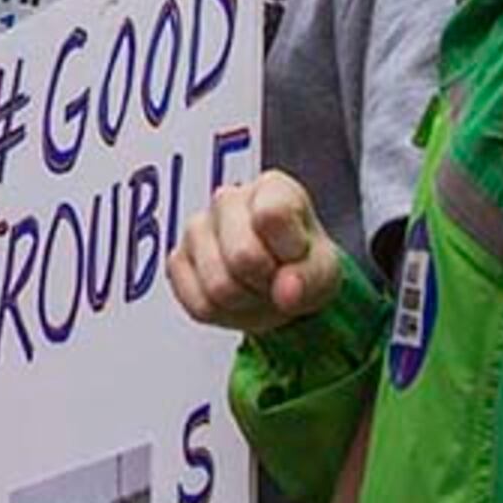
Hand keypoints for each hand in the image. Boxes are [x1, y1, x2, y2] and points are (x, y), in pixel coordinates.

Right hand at [165, 171, 340, 335]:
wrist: (280, 282)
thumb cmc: (301, 263)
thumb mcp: (325, 271)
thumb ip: (310, 278)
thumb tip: (285, 292)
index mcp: (271, 188)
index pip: (271, 216)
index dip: (287, 250)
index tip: (296, 255)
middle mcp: (228, 200)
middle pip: (242, 257)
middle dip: (265, 282)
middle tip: (276, 279)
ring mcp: (197, 228)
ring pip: (218, 285)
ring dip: (245, 301)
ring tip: (257, 289)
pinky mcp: (178, 261)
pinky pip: (197, 304)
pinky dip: (222, 314)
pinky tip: (237, 297)